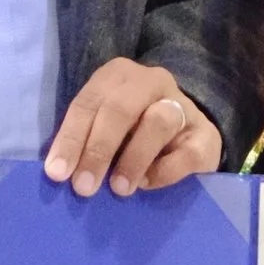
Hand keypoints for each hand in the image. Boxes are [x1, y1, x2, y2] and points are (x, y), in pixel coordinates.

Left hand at [42, 58, 221, 196]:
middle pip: (121, 108)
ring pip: (157, 122)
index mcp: (119, 76)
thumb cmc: (132, 134)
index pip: (89, 103)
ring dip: (133, 158)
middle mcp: (152, 82)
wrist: (187, 138)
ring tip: (118, 188)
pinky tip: (147, 184)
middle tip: (84, 186)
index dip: (70, 138)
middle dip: (98, 148)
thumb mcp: (104, 127)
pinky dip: (163, 171)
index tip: (57, 173)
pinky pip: (185, 152)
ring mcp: (182, 106)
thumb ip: (84, 141)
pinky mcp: (205, 135)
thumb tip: (60, 172)